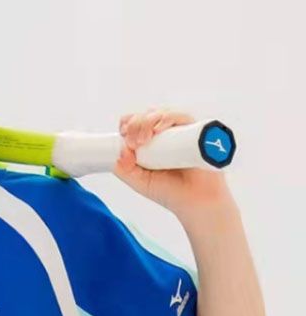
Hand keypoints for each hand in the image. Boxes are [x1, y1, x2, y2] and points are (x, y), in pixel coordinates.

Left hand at [113, 107, 232, 218]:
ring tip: (144, 140)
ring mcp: (180, 131)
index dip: (127, 124)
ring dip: (147, 121)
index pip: (135, 123)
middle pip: (146, 115)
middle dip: (135, 124)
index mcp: (151, 143)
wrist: (197, 202)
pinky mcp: (195, 131)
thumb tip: (119, 151)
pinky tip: (159, 129)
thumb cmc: (171, 192)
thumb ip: (125, 170)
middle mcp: (165, 134)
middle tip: (133, 142)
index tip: (122, 134)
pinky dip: (167, 119)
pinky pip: (181, 117)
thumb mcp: (140, 182)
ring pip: (160, 113)